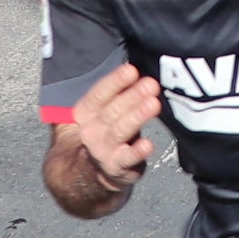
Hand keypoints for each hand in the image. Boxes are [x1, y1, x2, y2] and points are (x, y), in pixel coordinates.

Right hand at [69, 63, 162, 190]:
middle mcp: (90, 130)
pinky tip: (148, 144)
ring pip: (120, 131)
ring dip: (137, 116)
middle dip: (132, 96)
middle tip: (151, 85)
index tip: (132, 70)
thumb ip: (118, 92)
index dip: (115, 82)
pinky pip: (126, 159)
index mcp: (85, 112)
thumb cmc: (108, 130)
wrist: (94, 169)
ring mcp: (101, 150)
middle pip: (111, 111)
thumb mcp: (104, 110)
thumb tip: (137, 68)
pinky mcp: (115, 167)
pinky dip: (137, 152)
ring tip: (153, 104)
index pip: (99, 94)